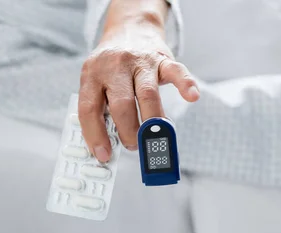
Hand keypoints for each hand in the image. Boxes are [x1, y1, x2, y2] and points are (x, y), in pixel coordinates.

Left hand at [79, 19, 198, 161]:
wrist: (129, 29)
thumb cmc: (110, 66)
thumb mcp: (94, 81)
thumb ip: (98, 110)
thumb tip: (104, 146)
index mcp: (92, 75)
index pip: (89, 109)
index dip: (95, 135)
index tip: (103, 155)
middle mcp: (115, 67)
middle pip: (121, 104)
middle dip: (127, 131)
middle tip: (131, 145)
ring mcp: (140, 62)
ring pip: (147, 94)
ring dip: (150, 121)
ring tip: (151, 137)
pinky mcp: (162, 59)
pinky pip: (176, 71)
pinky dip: (185, 84)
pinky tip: (191, 97)